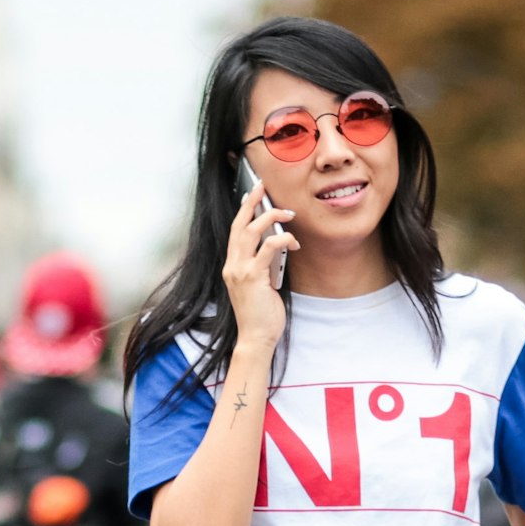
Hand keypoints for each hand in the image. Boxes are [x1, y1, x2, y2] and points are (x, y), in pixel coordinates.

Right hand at [222, 179, 297, 354]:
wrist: (255, 338)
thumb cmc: (260, 316)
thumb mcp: (260, 286)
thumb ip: (263, 266)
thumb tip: (277, 247)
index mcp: (232, 266)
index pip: (235, 232)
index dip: (243, 211)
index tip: (253, 196)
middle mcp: (232, 265)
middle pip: (239, 224)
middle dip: (252, 202)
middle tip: (263, 186)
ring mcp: (240, 270)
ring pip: (251, 231)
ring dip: (271, 216)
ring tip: (287, 213)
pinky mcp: (253, 276)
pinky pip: (268, 248)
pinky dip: (282, 238)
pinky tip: (292, 240)